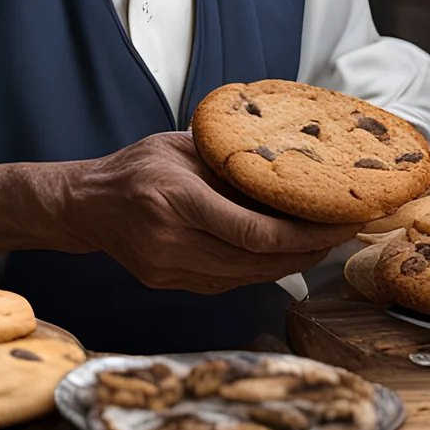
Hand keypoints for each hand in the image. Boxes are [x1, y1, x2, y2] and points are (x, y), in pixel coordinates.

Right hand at [38, 132, 359, 293]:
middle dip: (309, 249)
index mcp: (174, 200)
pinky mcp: (170, 283)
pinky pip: (229, 282)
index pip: (252, 232)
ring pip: (248, 276)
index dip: (303, 234)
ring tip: (322, 242)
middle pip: (257, 260)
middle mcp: (172, 241)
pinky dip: (261, 269)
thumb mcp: (181, 147)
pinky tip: (283, 253)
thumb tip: (289, 167)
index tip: (339, 222)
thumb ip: (229, 160)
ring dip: (291, 262)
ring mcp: (170, 269)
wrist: (85, 205)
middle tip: (344, 231)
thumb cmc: (136, 167)